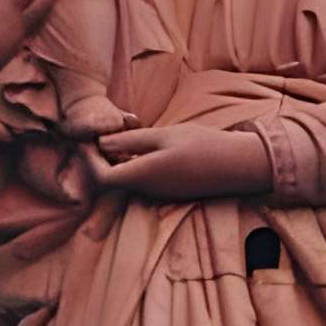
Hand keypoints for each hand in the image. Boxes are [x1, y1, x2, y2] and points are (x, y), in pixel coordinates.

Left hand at [82, 123, 271, 200]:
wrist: (239, 166)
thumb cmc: (203, 145)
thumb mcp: (164, 135)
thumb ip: (131, 142)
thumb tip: (101, 143)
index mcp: (143, 176)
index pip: (101, 177)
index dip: (89, 160)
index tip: (86, 138)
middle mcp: (147, 191)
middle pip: (111, 180)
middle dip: (100, 158)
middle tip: (101, 132)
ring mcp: (158, 193)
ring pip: (125, 179)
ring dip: (117, 160)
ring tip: (120, 132)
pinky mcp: (168, 191)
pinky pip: (140, 180)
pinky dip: (132, 164)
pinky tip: (139, 144)